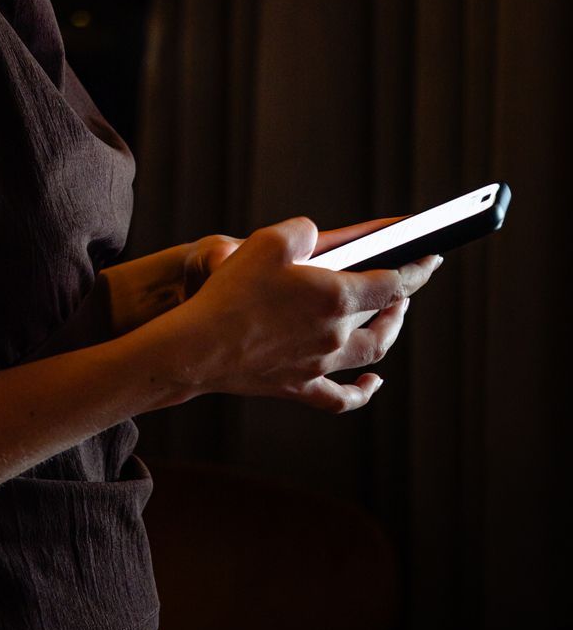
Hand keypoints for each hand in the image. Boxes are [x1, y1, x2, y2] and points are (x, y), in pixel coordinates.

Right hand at [176, 216, 439, 412]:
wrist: (199, 346)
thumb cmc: (231, 292)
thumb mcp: (267, 241)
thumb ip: (302, 231)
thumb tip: (315, 237)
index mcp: (336, 296)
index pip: (393, 283)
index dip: (417, 269)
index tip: (431, 259)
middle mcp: (336, 334)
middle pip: (385, 319)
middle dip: (401, 300)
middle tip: (404, 284)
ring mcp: (320, 365)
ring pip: (371, 354)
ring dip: (387, 333)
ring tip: (391, 318)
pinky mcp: (299, 386)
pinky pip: (341, 398)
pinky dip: (364, 391)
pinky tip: (374, 383)